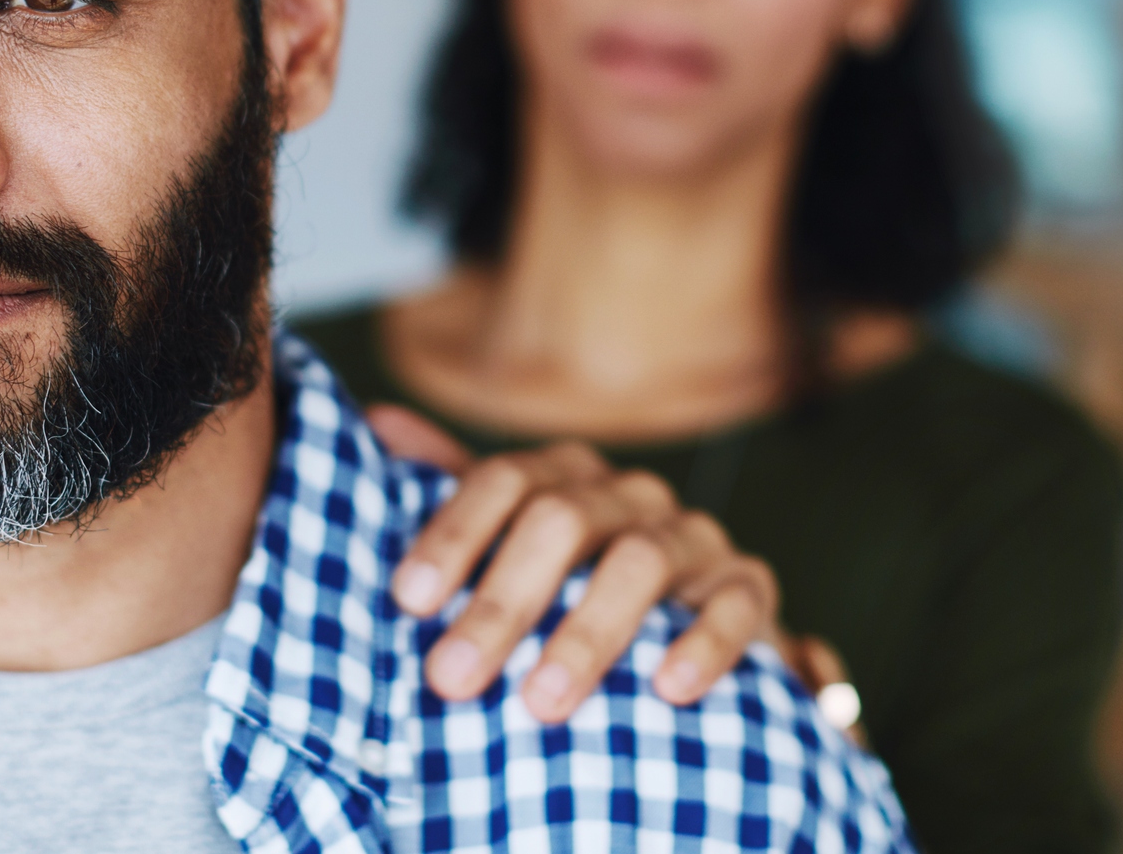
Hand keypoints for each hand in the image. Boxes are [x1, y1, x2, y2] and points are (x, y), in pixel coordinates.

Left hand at [368, 403, 781, 723]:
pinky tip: (668, 688)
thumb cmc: (575, 591)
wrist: (690, 630)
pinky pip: (737, 602)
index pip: (504, 479)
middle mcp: (629, 495)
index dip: (454, 533)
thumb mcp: (510, 544)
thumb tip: (374, 422)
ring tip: (541, 700)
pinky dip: (704, 641)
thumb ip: (450, 491)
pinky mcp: (748, 587)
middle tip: (452, 677)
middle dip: (504, 601)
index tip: (409, 601)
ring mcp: (694, 536)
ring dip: (588, 631)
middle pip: (563, 520)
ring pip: (644, 559)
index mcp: (565, 477)